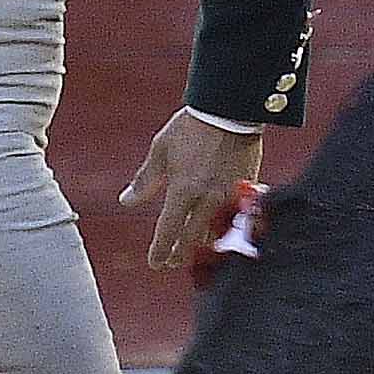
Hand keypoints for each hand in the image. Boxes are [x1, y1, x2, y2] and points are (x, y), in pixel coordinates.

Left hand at [121, 109, 261, 271]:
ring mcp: (229, 196)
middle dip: (180, 254)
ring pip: (217, 232)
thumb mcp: (160, 152)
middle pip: (192, 240)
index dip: (160, 251)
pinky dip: (224, 226)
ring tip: (193, 247)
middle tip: (171, 262)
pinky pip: (235, 217)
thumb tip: (126, 201)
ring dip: (203, 243)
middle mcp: (207, 199)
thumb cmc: (190, 128)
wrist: (229, 109)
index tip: (155, 263)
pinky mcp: (247, 189)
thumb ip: (145, 181)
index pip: (168, 231)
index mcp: (183, 191)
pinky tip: (219, 228)